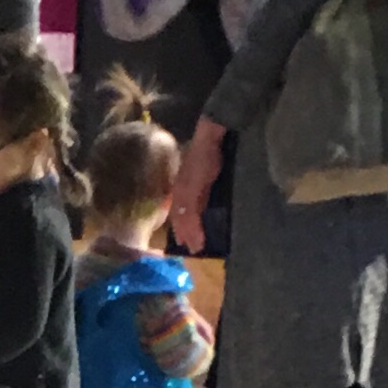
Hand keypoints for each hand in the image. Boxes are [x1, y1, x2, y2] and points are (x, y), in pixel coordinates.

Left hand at [168, 119, 224, 253]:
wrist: (209, 138)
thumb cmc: (208, 152)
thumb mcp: (202, 174)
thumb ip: (201, 189)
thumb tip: (205, 203)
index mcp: (181, 186)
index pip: (178, 211)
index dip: (181, 226)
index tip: (184, 240)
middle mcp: (179, 190)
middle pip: (178, 218)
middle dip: (184, 235)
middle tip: (193, 249)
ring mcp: (184, 192)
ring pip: (183, 220)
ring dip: (190, 236)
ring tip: (197, 248)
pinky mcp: (192, 191)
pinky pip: (190, 215)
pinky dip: (194, 229)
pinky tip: (199, 238)